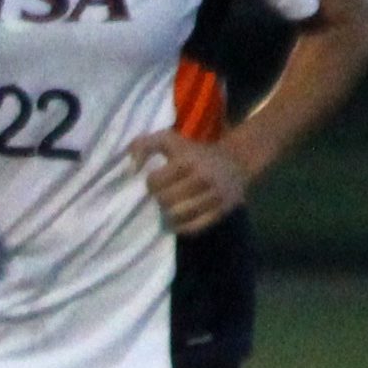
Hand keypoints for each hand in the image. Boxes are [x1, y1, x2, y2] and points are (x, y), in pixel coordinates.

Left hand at [128, 129, 253, 234]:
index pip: (154, 182)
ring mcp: (213, 196)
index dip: (151, 183)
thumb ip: (143, 144)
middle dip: (160, 199)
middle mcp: (202, 178)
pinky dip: (182, 227)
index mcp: (187, 160)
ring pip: (178, 215)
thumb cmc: (195, 151)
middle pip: (165, 200)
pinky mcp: (221, 211)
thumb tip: (132, 168)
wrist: (235, 162)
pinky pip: (194, 228)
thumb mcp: (169, 139)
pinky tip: (178, 222)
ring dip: (168, 214)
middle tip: (163, 196)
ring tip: (169, 208)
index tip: (157, 181)